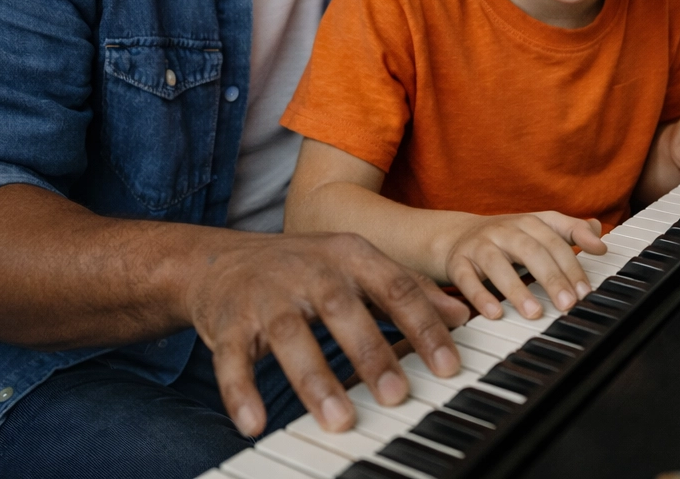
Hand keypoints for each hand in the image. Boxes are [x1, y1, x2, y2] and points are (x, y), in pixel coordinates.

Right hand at [185, 231, 468, 437]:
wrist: (218, 261)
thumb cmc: (301, 269)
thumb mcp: (356, 266)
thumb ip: (406, 287)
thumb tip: (462, 314)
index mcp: (348, 255)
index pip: (394, 287)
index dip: (423, 326)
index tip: (448, 367)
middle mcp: (308, 270)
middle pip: (342, 307)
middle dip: (371, 352)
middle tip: (397, 396)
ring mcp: (265, 296)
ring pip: (289, 334)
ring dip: (315, 379)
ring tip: (340, 420)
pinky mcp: (227, 324)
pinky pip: (231, 358)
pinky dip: (240, 391)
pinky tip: (254, 423)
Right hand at [439, 211, 608, 320]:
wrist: (455, 236)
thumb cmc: (506, 238)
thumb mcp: (538, 230)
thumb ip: (569, 232)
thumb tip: (599, 237)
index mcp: (530, 222)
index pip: (557, 235)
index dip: (576, 253)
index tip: (591, 276)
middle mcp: (505, 230)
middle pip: (532, 250)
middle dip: (552, 277)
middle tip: (568, 303)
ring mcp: (480, 245)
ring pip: (498, 264)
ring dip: (517, 289)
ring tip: (534, 312)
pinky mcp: (458, 262)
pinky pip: (466, 278)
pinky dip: (480, 296)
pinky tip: (494, 313)